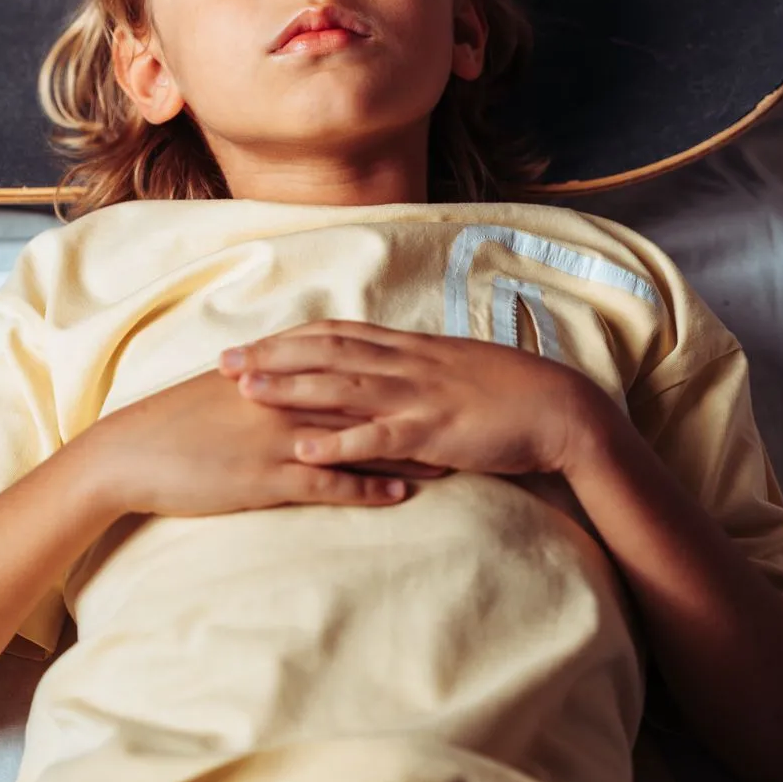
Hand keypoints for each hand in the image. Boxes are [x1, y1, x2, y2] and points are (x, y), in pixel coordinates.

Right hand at [79, 361, 447, 520]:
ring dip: (405, 449)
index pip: (343, 365)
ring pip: (356, 440)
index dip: (389, 371)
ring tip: (450, 457)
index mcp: (274, 374)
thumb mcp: (224, 393)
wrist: (129, 453)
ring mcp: (277, 437)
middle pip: (364, 399)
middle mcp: (283, 399)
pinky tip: (400, 493)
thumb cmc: (173, 423)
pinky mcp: (266, 476)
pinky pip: (328, 482)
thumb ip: (265, 383)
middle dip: (412, 407)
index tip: (428, 375)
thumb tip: (295, 380)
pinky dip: (367, 487)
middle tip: (458, 414)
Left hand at [218, 319, 588, 477]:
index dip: (288, 337)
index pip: (336, 332)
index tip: (249, 341)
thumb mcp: (452, 369)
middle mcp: (406, 363)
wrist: (560, 408)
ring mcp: (418, 395)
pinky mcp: (433, 431)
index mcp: (409, 348)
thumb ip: (413, 368)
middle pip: (325, 351)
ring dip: (290, 388)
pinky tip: (303, 448)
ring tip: (244, 393)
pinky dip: (338, 441)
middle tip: (222, 361)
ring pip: (342, 385)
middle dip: (271, 355)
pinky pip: (378, 436)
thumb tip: (380, 369)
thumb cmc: (508, 392)